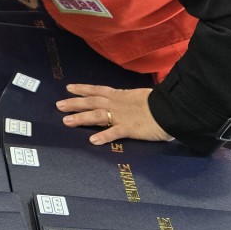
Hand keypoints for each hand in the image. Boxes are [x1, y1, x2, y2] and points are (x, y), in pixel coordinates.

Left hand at [56, 85, 173, 144]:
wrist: (172, 108)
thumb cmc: (159, 103)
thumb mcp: (141, 97)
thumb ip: (130, 100)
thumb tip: (126, 104)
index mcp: (120, 95)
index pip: (97, 90)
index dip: (82, 89)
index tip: (69, 88)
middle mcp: (117, 104)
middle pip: (91, 102)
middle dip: (74, 103)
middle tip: (58, 105)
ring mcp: (122, 116)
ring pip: (97, 115)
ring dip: (81, 118)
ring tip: (66, 121)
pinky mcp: (130, 128)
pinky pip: (114, 132)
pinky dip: (103, 136)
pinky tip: (92, 140)